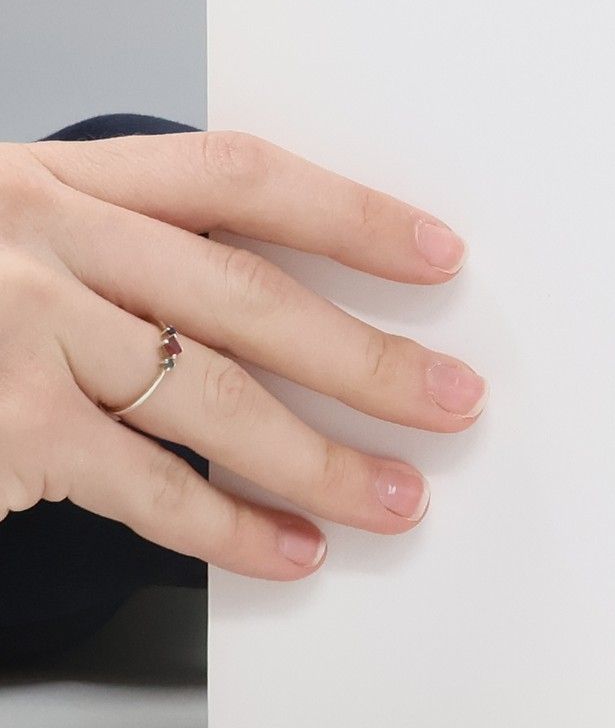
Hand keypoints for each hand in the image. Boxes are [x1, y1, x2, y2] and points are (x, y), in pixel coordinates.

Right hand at [0, 133, 482, 578]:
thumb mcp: (10, 225)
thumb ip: (124, 245)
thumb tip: (282, 310)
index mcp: (63, 178)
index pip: (241, 178)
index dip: (352, 214)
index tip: (441, 253)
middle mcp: (46, 243)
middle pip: (250, 297)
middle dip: (369, 357)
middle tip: (457, 399)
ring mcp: (17, 335)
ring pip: (212, 399)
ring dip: (321, 458)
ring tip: (398, 498)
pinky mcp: (1, 428)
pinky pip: (142, 486)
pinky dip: (226, 527)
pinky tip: (290, 550)